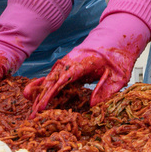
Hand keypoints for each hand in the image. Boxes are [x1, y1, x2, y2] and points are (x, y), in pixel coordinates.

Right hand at [25, 0, 150, 111]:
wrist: (119, 36)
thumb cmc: (119, 56)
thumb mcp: (118, 76)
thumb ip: (105, 90)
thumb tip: (92, 106)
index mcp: (83, 63)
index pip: (63, 80)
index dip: (50, 95)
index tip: (41, 107)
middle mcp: (71, 61)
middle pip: (52, 80)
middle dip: (40, 97)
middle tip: (32, 114)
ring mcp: (68, 61)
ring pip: (50, 77)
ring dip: (40, 92)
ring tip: (32, 108)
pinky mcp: (69, 64)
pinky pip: (54, 75)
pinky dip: (44, 85)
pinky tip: (33, 92)